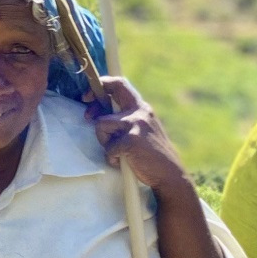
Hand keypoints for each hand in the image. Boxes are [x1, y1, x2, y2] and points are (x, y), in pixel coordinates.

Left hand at [87, 77, 189, 196]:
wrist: (169, 173)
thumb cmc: (150, 154)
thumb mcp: (142, 129)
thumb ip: (126, 119)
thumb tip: (98, 114)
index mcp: (142, 108)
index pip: (120, 84)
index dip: (101, 84)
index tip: (88, 96)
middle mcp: (140, 112)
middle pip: (109, 95)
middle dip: (94, 107)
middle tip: (87, 117)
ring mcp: (136, 124)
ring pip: (101, 124)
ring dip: (104, 141)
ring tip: (117, 151)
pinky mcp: (132, 140)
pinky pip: (108, 147)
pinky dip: (111, 157)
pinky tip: (122, 162)